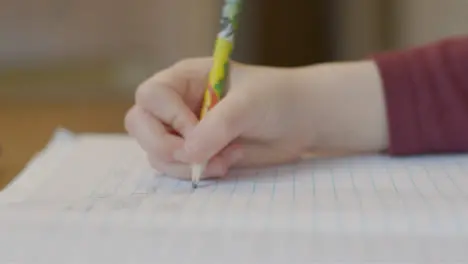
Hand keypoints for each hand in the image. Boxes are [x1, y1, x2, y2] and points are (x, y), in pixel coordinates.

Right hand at [124, 57, 315, 179]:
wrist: (299, 121)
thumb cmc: (276, 99)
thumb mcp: (249, 104)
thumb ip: (217, 126)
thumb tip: (188, 153)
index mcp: (185, 79)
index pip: (151, 96)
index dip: (168, 117)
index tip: (198, 129)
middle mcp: (177, 103)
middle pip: (141, 125)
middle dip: (166, 147)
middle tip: (198, 156)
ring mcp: (183, 130)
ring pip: (157, 153)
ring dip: (188, 164)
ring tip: (226, 158)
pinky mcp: (195, 153)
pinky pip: (176, 169)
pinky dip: (198, 172)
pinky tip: (227, 163)